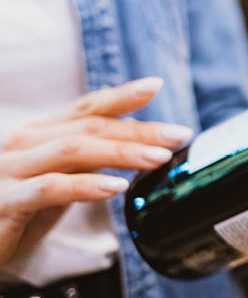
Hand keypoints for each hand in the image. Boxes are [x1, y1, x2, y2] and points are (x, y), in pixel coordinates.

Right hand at [0, 78, 193, 265]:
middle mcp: (25, 143)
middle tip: (179, 134)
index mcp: (40, 134)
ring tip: (159, 158)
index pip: (86, 108)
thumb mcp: (57, 182)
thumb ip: (86, 163)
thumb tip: (135, 149)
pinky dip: (86, 186)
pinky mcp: (5, 200)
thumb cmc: (13, 212)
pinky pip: (51, 188)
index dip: (121, 95)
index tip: (156, 86)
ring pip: (75, 151)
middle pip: (90, 128)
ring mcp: (12, 169)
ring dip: (122, 152)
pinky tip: (115, 187)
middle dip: (139, 129)